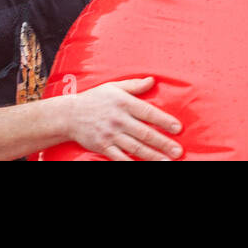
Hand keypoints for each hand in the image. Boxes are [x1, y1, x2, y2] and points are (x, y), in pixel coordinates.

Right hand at [65, 77, 183, 160]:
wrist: (69, 114)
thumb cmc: (95, 99)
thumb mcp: (114, 87)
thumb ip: (135, 85)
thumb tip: (153, 80)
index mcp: (123, 103)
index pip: (148, 112)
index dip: (163, 121)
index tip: (178, 128)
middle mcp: (118, 119)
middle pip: (144, 133)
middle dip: (163, 143)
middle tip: (178, 151)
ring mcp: (110, 134)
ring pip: (135, 148)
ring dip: (152, 156)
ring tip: (167, 162)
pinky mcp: (102, 146)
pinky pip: (120, 158)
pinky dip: (131, 163)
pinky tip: (142, 166)